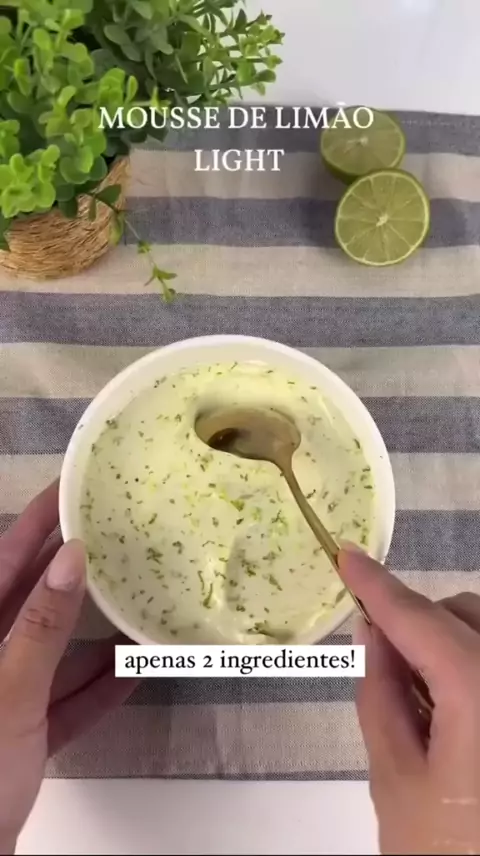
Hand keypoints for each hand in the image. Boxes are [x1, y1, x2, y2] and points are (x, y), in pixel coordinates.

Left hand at [0, 482, 137, 853]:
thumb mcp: (8, 694)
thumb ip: (41, 626)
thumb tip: (72, 556)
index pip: (2, 561)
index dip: (34, 522)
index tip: (70, 489)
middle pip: (30, 600)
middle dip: (69, 567)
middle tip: (111, 531)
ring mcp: (3, 698)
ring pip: (52, 651)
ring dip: (93, 631)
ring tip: (134, 594)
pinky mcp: (21, 737)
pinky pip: (63, 702)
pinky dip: (95, 690)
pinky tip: (134, 675)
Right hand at [338, 547, 479, 855]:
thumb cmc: (442, 853)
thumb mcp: (395, 778)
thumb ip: (379, 692)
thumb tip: (372, 632)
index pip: (421, 621)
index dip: (377, 587)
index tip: (346, 556)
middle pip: (462, 615)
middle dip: (417, 624)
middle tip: (381, 661)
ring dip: (447, 644)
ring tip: (421, 703)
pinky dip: (469, 668)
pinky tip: (453, 716)